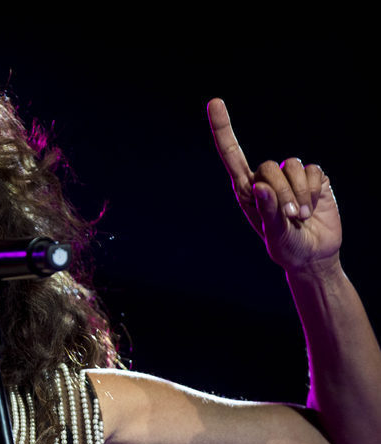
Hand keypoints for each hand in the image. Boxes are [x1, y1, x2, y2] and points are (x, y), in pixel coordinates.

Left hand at [208, 98, 341, 274]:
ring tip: (300, 216)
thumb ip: (268, 211)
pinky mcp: (313, 179)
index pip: (231, 154)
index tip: (214, 102)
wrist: (314, 254)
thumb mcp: (275, 235)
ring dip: (299, 194)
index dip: (223, 128)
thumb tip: (260, 186)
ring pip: (293, 166)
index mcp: (246, 190)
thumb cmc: (286, 247)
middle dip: (283, 194)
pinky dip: (315, 191)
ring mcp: (290, 178)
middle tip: (290, 217)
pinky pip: (314, 171)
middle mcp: (266, 179)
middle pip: (270, 166)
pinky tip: (314, 206)